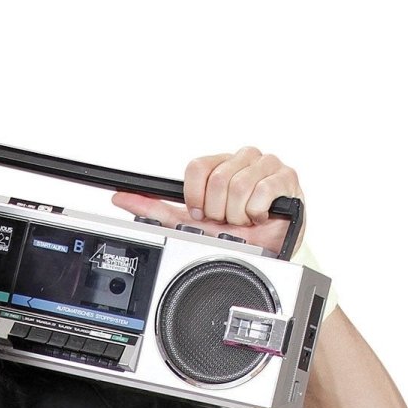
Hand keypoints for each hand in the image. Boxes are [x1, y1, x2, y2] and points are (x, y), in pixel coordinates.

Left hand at [110, 146, 305, 254]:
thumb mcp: (189, 223)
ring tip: (242, 221)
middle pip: (217, 180)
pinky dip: (256, 212)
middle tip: (225, 221)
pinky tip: (259, 217)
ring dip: (236, 215)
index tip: (201, 213)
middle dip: (218, 211)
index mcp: (220, 164)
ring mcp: (266, 165)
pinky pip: (260, 192)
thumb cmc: (233, 233)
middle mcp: (243, 159)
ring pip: (237, 187)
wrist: (268, 248)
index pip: (196, 167)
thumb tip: (121, 199)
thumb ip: (154, 210)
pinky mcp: (286, 177)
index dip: (195, 197)